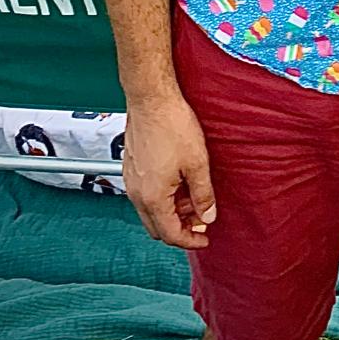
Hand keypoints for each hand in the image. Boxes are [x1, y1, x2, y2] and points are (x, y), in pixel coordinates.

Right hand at [122, 94, 216, 249]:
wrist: (150, 99)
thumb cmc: (172, 125)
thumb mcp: (197, 163)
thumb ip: (203, 195)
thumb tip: (207, 217)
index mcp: (153, 198)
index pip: (171, 234)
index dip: (190, 240)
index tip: (205, 238)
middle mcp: (137, 194)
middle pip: (156, 228)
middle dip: (179, 229)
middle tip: (200, 220)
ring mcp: (130, 181)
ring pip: (150, 211)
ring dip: (171, 212)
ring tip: (193, 198)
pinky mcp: (130, 168)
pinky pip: (145, 194)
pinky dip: (162, 198)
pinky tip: (178, 183)